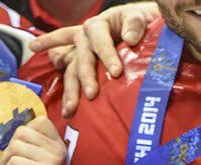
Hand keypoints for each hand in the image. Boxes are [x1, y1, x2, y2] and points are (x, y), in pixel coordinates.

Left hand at [0, 116, 65, 164]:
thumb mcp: (24, 153)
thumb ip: (27, 135)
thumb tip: (21, 111)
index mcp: (57, 144)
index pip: (37, 121)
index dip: (22, 137)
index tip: (25, 156)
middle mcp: (59, 151)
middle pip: (22, 132)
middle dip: (11, 150)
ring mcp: (53, 162)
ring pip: (16, 146)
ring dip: (9, 162)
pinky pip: (14, 161)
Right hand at [30, 2, 158, 115]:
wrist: (132, 31)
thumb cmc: (134, 24)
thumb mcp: (136, 17)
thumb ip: (134, 23)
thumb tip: (130, 38)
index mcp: (97, 26)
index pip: (98, 38)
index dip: (106, 54)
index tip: (116, 72)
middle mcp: (84, 40)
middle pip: (82, 57)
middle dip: (86, 76)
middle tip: (92, 94)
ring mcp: (80, 56)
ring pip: (71, 71)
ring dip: (70, 90)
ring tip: (70, 109)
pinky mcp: (79, 69)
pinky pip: (69, 81)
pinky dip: (65, 95)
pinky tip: (64, 112)